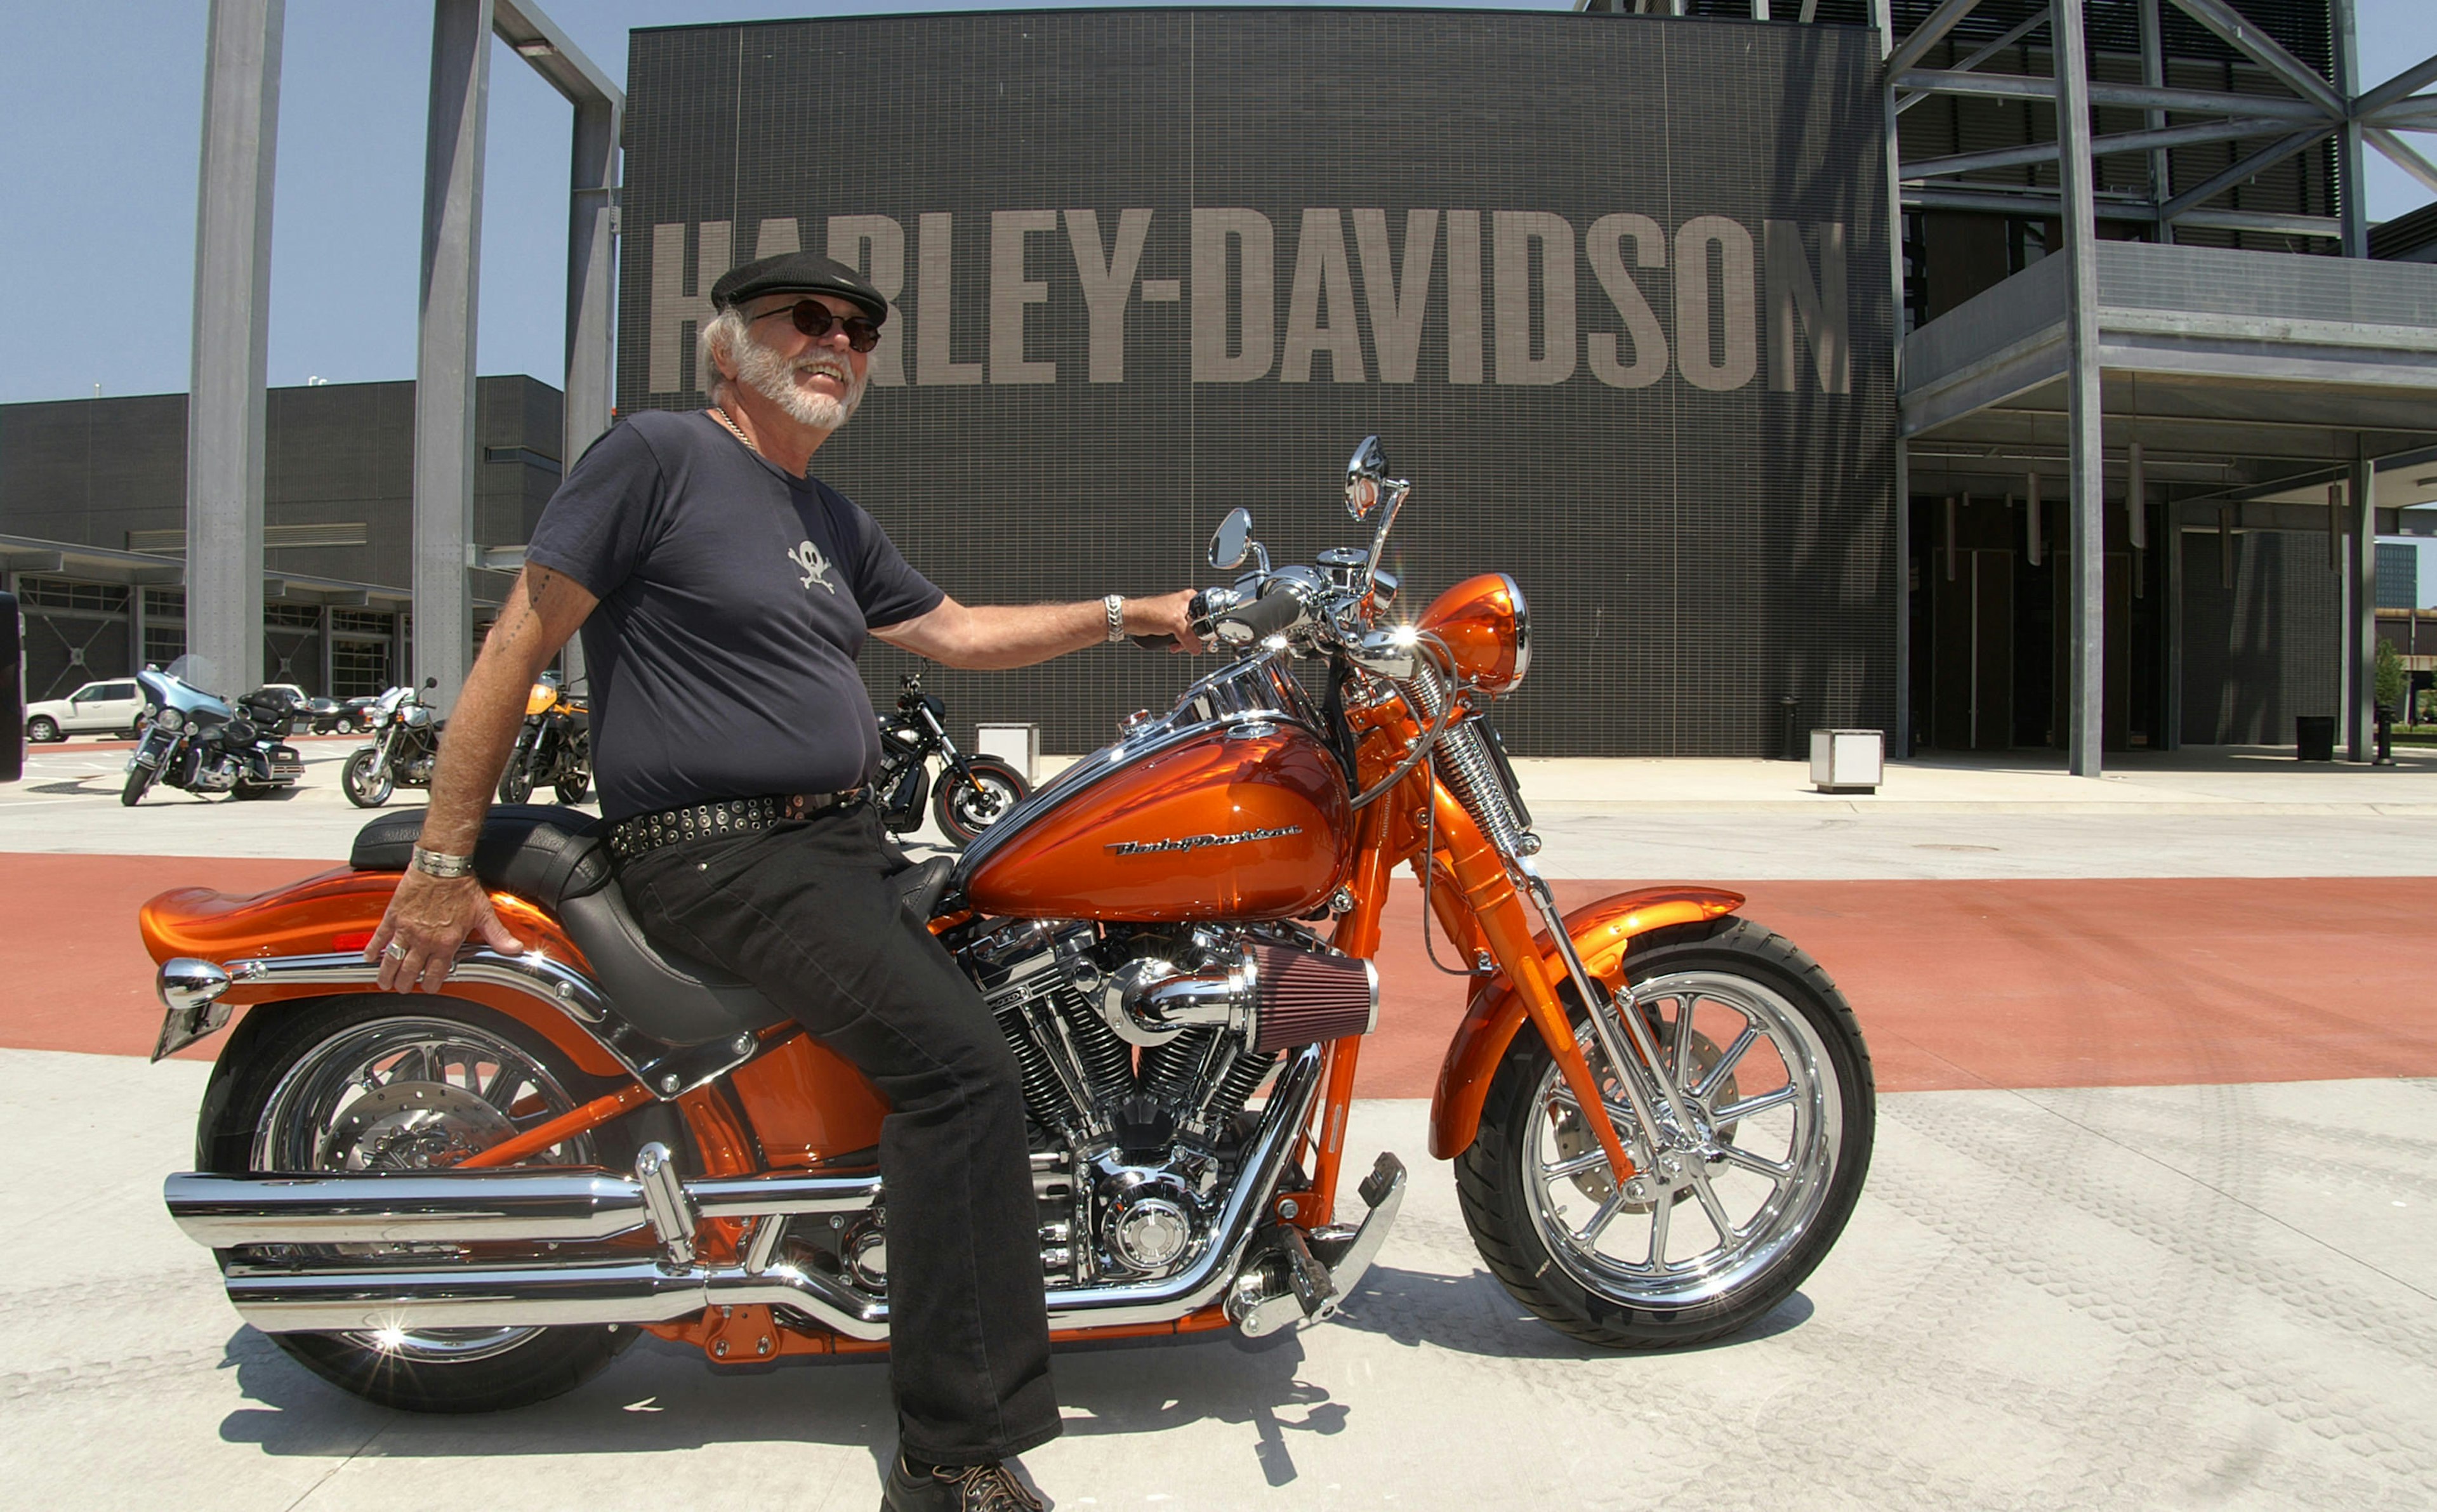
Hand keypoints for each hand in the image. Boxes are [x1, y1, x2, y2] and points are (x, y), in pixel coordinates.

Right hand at [365, 868, 526, 993]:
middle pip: (410, 971)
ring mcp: (406, 929)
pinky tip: (369, 958)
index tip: (428, 987)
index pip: (436, 973)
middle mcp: (424, 940)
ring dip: (387, 974)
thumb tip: (515, 949)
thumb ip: (497, 935)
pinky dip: (373, 949)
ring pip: (393, 959)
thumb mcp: (484, 913)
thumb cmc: (462, 887)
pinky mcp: (393, 916)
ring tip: (384, 983)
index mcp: (446, 943)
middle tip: (403, 989)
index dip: (431, 984)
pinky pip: (379, 937)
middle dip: (406, 984)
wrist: (442, 865)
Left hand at [1125, 588, 1205, 652]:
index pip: (1208, 614)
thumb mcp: (1174, 624)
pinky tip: (1172, 645)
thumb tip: (1197, 648)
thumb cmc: (1148, 613)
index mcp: (1190, 598)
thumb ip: (1189, 637)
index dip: (1207, 627)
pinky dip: (1178, 642)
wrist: (1131, 619)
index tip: (1205, 638)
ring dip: (1184, 642)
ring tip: (1176, 644)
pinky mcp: (1171, 624)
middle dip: (1194, 637)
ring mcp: (1178, 615)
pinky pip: (1180, 635)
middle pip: (1200, 625)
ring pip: (1190, 632)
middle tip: (1189, 643)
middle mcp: (1185, 605)